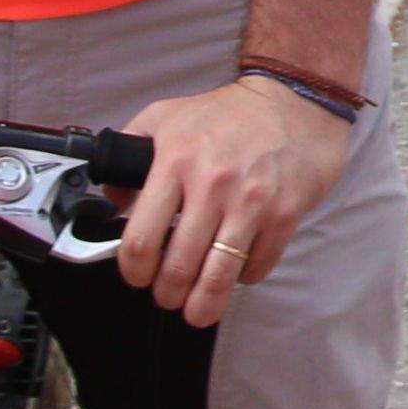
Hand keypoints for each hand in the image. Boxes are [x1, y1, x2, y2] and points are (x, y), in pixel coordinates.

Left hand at [111, 74, 359, 329]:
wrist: (294, 99)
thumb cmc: (228, 113)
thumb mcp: (165, 116)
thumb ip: (129, 152)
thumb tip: (113, 200)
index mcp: (176, 160)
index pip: (141, 239)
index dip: (134, 271)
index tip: (138, 275)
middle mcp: (212, 183)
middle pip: (178, 268)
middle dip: (167, 294)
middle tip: (167, 295)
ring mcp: (251, 201)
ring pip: (218, 278)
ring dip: (202, 305)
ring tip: (197, 309)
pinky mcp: (284, 213)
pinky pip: (257, 266)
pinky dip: (244, 278)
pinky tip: (238, 267)